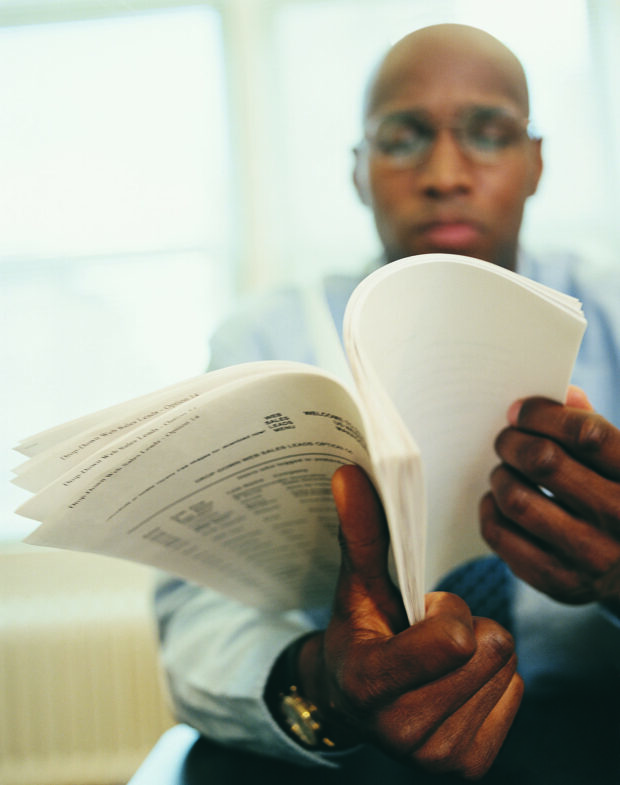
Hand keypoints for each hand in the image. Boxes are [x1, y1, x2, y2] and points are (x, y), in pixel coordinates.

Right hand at [298, 465, 522, 778]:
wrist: (353, 704)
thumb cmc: (359, 635)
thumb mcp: (357, 584)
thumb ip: (361, 531)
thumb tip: (351, 473)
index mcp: (369, 685)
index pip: (455, 639)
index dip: (448, 611)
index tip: (421, 610)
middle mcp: (403, 733)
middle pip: (490, 648)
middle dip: (465, 627)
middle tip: (428, 635)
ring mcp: (437, 756)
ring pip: (506, 666)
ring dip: (478, 651)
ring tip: (438, 656)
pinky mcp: (468, 765)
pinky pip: (515, 691)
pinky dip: (490, 677)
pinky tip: (453, 679)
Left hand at [481, 386, 619, 609]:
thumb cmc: (617, 498)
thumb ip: (594, 424)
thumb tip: (562, 392)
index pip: (587, 434)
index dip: (544, 414)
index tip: (519, 410)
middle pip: (544, 463)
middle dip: (512, 442)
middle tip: (505, 439)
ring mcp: (592, 556)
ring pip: (517, 500)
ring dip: (500, 476)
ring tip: (505, 471)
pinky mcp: (561, 583)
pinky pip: (503, 537)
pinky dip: (490, 511)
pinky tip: (499, 502)